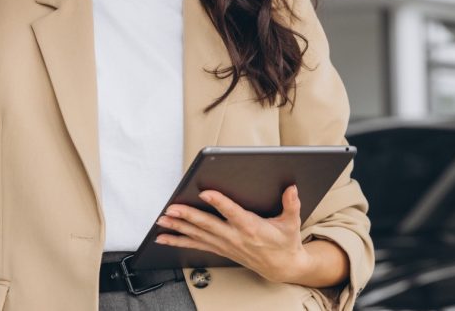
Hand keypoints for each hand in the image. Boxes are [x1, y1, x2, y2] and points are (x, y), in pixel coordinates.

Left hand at [154, 185, 314, 283]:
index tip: (205, 192)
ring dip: (178, 228)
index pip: (232, 212)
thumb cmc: (285, 242)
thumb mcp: (292, 223)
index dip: (218, 202)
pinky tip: (163, 238)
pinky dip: (179, 241)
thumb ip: (291, 204)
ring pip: (197, 235)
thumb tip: (292, 187)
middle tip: (171, 209)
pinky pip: (196, 245)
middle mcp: (234, 237)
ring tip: (162, 220)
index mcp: (251, 227)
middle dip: (188, 216)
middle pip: (207, 224)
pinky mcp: (220, 249)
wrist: (282, 267)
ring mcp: (225, 244)